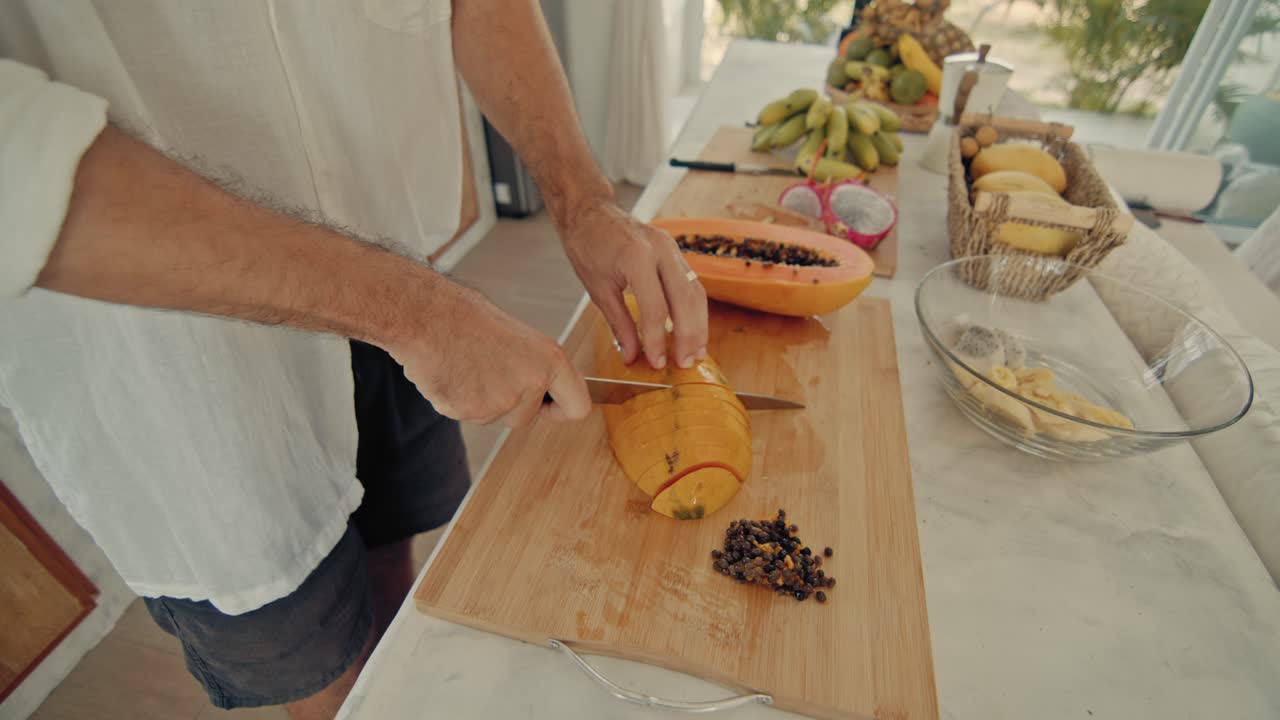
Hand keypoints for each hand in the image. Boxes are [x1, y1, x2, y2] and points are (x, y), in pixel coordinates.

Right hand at [388, 283, 589, 426]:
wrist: (426, 316)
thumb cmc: (466, 317)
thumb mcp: (517, 336)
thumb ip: (533, 367)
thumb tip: (540, 387)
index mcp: (550, 360)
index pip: (578, 406)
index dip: (561, 410)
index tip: (548, 407)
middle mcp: (531, 383)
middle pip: (526, 418)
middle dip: (508, 405)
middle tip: (487, 371)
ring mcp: (500, 402)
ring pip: (494, 418)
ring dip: (480, 401)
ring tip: (466, 366)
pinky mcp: (470, 412)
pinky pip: (467, 415)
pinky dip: (457, 400)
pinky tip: (450, 374)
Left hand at [559, 200, 707, 368]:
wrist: (590, 212)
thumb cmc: (588, 247)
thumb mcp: (598, 290)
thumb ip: (620, 324)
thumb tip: (633, 356)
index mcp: (637, 258)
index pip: (656, 308)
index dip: (658, 339)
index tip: (657, 363)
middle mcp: (661, 250)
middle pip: (685, 300)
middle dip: (688, 336)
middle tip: (685, 363)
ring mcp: (672, 248)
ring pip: (696, 292)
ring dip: (699, 325)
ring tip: (696, 352)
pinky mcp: (676, 251)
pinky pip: (692, 283)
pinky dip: (694, 309)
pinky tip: (693, 330)